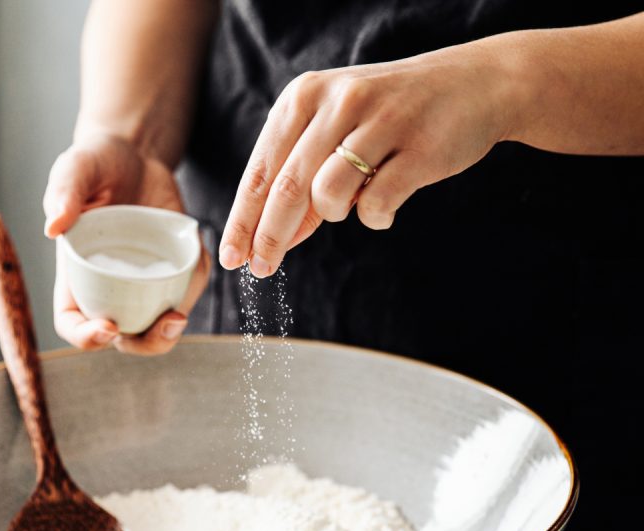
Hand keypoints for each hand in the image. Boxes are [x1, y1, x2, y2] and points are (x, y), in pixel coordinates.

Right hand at [43, 133, 210, 354]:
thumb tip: (53, 227)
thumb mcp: (75, 169)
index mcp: (76, 274)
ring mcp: (142, 281)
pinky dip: (196, 283)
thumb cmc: (94, 163)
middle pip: (122, 338)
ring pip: (157, 323)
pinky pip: (186, 288)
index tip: (108, 327)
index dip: (86, 337)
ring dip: (172, 328)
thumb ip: (63, 193)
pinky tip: (200, 260)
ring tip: (180, 311)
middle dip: (145, 343)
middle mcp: (108, 286)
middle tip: (166, 323)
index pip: (72, 323)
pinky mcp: (172, 267)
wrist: (133, 153)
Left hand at [219, 42, 517, 276]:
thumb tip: (270, 240)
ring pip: (328, 196)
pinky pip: (376, 205)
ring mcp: (380, 122)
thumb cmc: (391, 114)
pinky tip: (385, 204)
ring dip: (334, 214)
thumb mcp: (335, 129)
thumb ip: (301, 177)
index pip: (261, 170)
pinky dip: (374, 216)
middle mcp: (337, 102)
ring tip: (352, 201)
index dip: (242, 220)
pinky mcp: (419, 148)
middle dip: (268, 237)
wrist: (475, 84)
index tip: (231, 257)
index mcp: (305, 96)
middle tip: (261, 269)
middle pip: (286, 189)